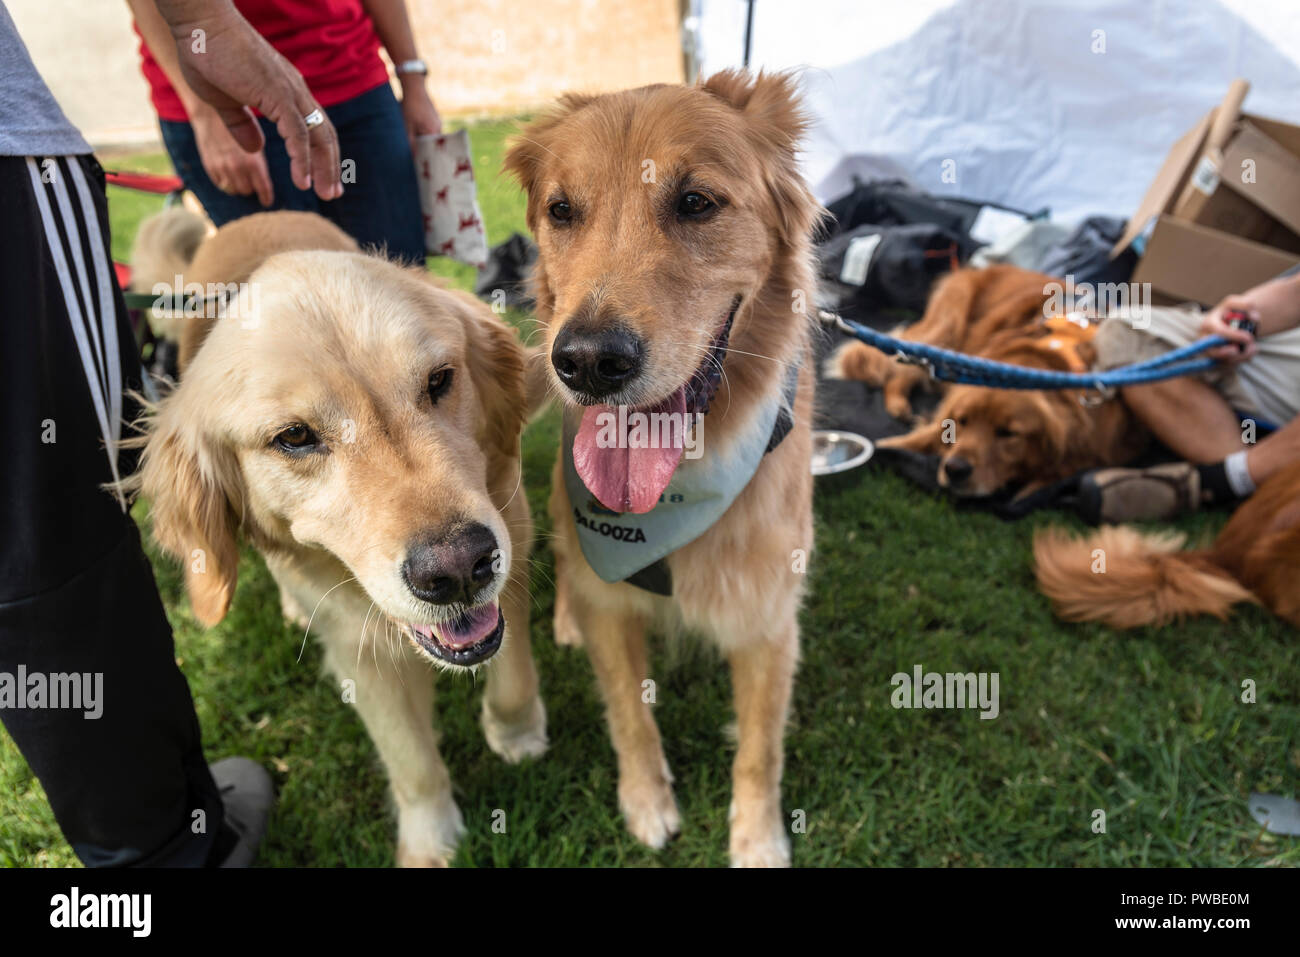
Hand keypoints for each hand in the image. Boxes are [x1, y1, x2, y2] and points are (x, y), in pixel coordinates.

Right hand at [164, 5, 340, 199]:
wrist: (198, 23)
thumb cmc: (206, 54)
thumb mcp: (224, 99)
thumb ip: (242, 124)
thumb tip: (256, 148)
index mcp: (285, 92)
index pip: (312, 127)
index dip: (320, 154)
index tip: (323, 179)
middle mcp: (294, 91)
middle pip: (323, 134)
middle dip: (331, 165)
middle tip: (333, 193)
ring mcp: (289, 91)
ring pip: (317, 135)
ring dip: (324, 167)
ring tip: (326, 194)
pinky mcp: (277, 93)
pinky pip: (297, 132)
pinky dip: (303, 158)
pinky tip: (304, 180)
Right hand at [191, 108, 273, 205]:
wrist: (212, 113)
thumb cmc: (240, 126)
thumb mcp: (257, 143)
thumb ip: (260, 163)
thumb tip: (265, 182)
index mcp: (253, 162)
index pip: (262, 188)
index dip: (266, 197)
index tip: (267, 202)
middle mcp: (237, 168)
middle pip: (247, 191)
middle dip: (251, 188)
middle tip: (253, 183)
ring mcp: (221, 168)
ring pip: (233, 190)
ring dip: (238, 187)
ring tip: (242, 179)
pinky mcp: (209, 166)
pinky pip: (220, 184)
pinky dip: (226, 182)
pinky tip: (229, 174)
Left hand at [400, 80, 441, 153]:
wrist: (414, 87)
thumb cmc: (409, 107)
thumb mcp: (407, 126)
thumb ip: (410, 143)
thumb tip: (413, 157)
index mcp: (433, 131)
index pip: (432, 150)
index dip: (426, 156)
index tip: (421, 161)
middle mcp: (438, 126)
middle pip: (432, 143)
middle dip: (424, 146)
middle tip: (415, 149)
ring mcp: (438, 120)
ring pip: (430, 134)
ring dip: (422, 136)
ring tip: (413, 134)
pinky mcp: (435, 115)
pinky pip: (430, 126)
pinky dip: (424, 128)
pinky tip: (416, 124)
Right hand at [1201, 295, 1260, 362]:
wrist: (1230, 323)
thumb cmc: (1231, 312)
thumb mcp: (1236, 303)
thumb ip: (1246, 304)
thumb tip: (1254, 318)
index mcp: (1208, 324)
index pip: (1217, 332)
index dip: (1232, 336)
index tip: (1248, 337)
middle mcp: (1205, 339)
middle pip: (1213, 352)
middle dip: (1231, 353)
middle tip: (1249, 347)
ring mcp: (1209, 351)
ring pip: (1222, 361)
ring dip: (1241, 357)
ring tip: (1254, 349)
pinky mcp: (1216, 360)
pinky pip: (1227, 366)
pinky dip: (1241, 361)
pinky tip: (1249, 353)